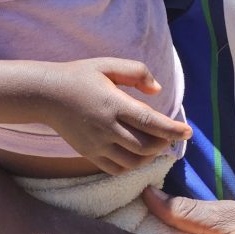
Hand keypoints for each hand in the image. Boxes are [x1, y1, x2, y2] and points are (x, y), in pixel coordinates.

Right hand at [41, 57, 191, 172]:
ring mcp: (97, 144)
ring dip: (150, 156)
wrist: (46, 95)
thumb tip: (158, 90)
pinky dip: (132, 165)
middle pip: (146, 146)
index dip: (173, 130)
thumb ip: (136, 72)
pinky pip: (117, 168)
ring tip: (156, 144)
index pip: (151, 123)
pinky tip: (137, 153)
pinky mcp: (89, 154)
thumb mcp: (108, 64)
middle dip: (164, 143)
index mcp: (114, 103)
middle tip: (171, 135)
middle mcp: (106, 127)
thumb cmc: (80, 76)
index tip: (188, 132)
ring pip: (133, 161)